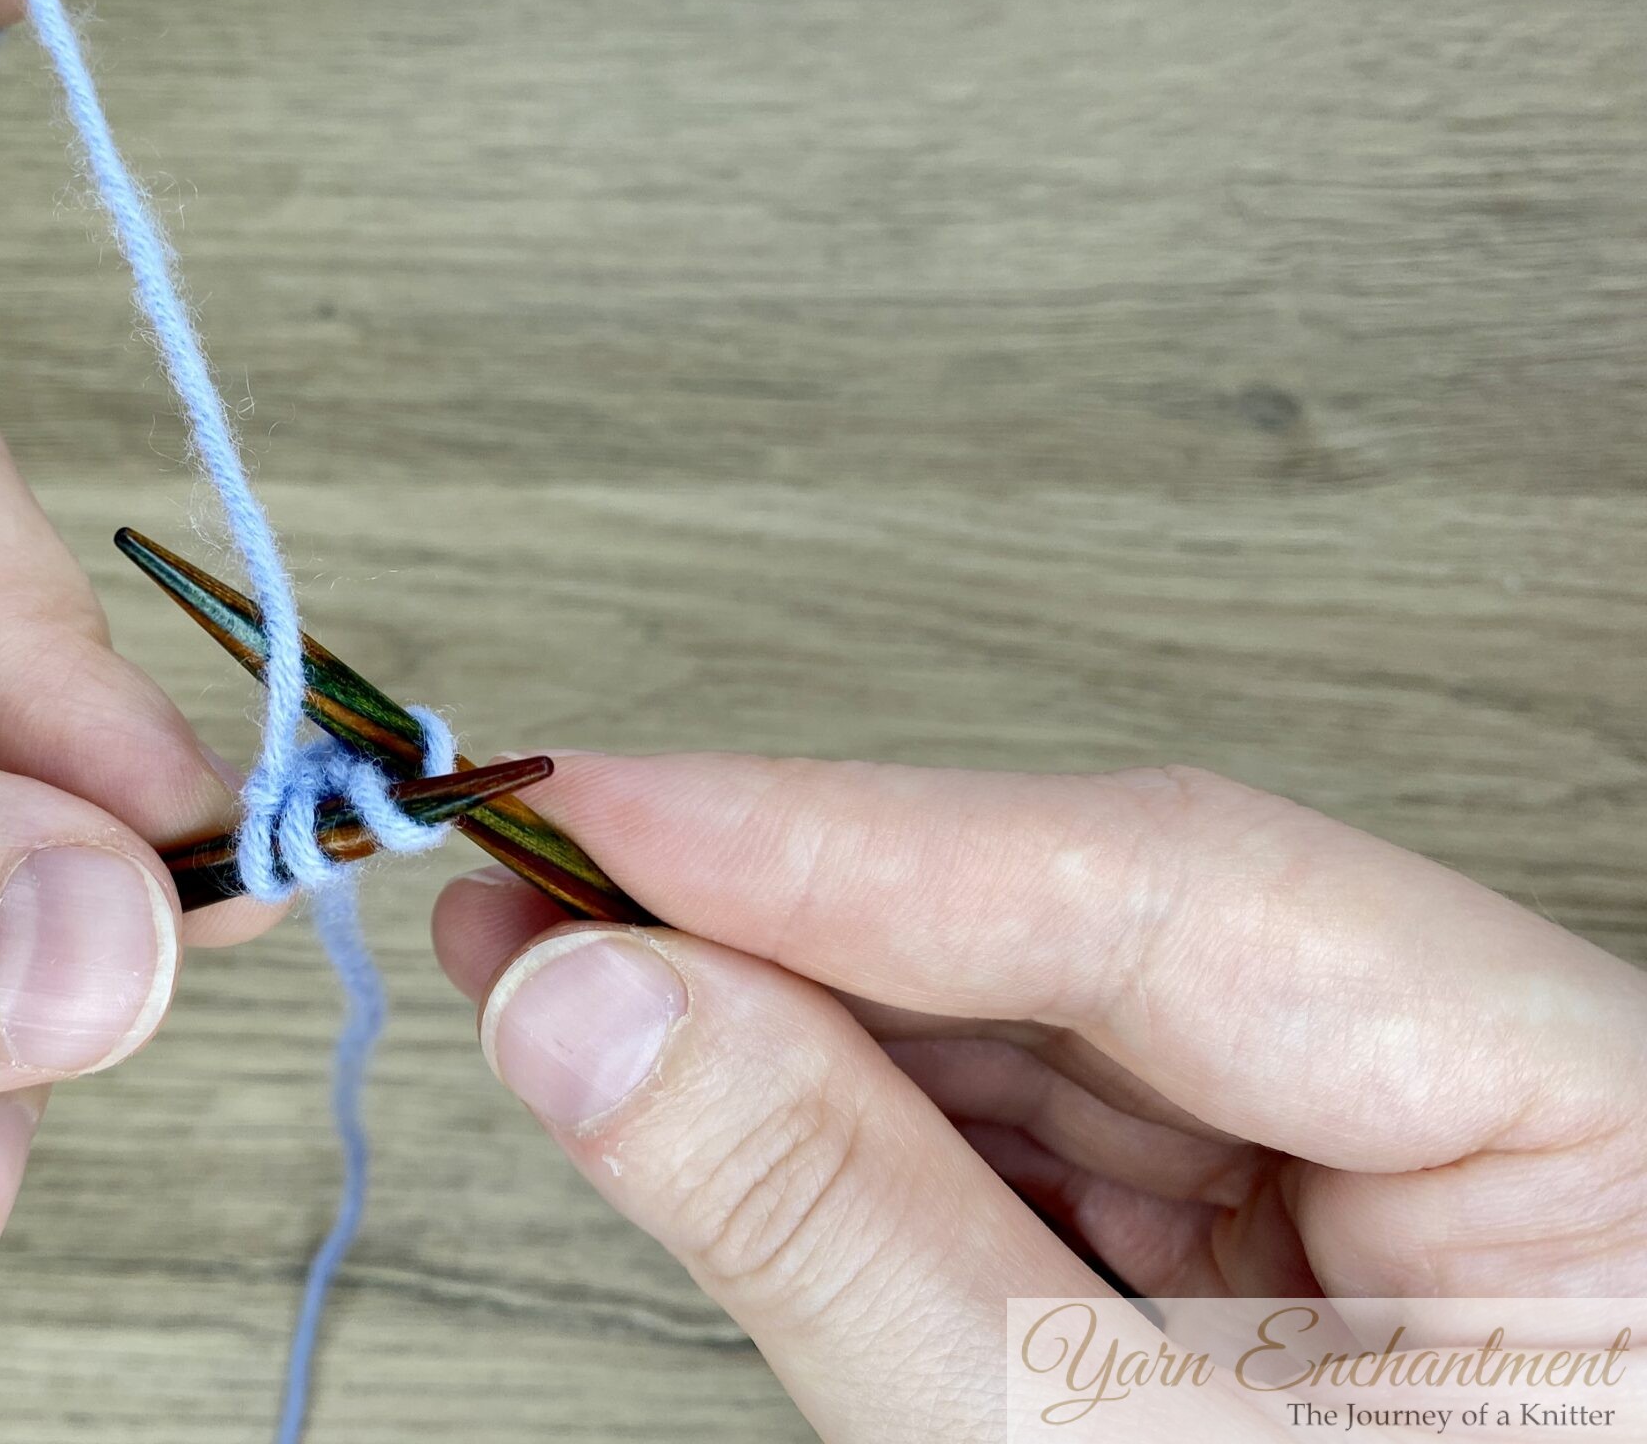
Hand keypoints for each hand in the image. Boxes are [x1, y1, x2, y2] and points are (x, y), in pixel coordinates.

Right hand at [433, 755, 1646, 1436]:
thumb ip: (852, 1233)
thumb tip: (594, 1012)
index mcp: (1612, 1144)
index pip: (1182, 893)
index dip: (849, 839)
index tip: (604, 812)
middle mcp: (1518, 1124)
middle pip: (1102, 933)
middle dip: (789, 921)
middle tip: (537, 888)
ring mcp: (1406, 1193)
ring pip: (1054, 1028)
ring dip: (800, 1014)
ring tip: (574, 978)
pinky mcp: (1295, 1263)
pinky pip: (1054, 1144)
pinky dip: (872, 1128)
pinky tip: (717, 1084)